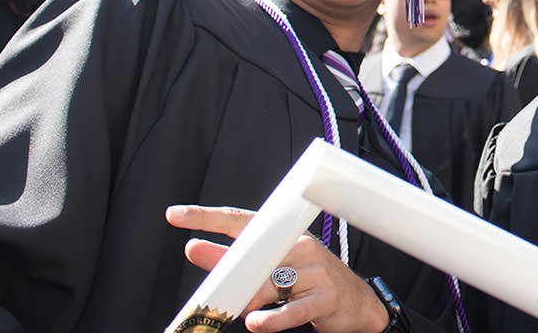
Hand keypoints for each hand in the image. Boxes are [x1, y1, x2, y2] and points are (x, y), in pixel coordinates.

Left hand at [166, 205, 389, 332]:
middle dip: (220, 256)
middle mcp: (300, 248)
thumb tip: (206, 260)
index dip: (207, 217)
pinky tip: (256, 323)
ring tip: (228, 306)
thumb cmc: (313, 284)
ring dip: (244, 296)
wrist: (359, 305)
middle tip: (194, 252)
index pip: (241, 221)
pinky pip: (292, 309)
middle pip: (253, 251)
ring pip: (269, 282)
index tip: (178, 215)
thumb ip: (246, 267)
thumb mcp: (280, 269)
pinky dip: (271, 318)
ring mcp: (315, 273)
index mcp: (286, 236)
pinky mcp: (325, 298)